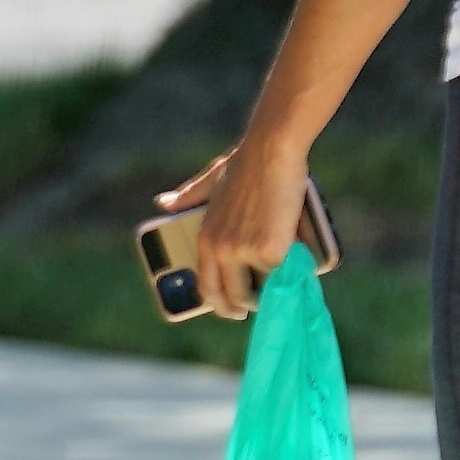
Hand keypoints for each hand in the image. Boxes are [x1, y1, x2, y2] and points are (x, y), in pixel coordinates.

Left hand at [157, 146, 308, 321]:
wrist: (271, 152)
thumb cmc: (245, 164)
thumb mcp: (210, 181)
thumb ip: (189, 195)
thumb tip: (162, 203)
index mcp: (205, 239)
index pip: (206, 286)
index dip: (219, 303)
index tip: (230, 308)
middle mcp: (221, 250)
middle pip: (231, 296)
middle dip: (244, 307)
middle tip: (255, 307)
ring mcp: (245, 253)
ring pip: (257, 291)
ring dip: (269, 295)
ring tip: (279, 290)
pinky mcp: (271, 251)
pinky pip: (281, 274)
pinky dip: (289, 273)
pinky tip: (297, 268)